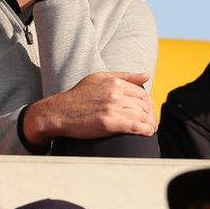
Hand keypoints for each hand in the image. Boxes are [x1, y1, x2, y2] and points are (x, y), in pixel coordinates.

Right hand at [23, 71, 155, 148]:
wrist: (57, 112)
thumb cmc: (78, 96)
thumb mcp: (99, 78)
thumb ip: (125, 76)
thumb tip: (147, 75)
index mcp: (115, 83)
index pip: (143, 94)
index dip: (149, 105)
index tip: (149, 112)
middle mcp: (115, 94)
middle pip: (145, 106)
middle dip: (151, 115)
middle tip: (152, 123)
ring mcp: (112, 108)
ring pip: (142, 116)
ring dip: (150, 124)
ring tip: (151, 129)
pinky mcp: (108, 123)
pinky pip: (135, 126)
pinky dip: (144, 130)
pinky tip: (147, 133)